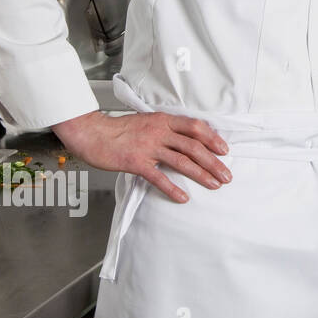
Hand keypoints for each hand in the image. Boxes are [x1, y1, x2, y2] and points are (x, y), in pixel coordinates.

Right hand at [51, 109, 230, 203]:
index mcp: (164, 120)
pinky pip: (158, 177)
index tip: (224, 150)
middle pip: (194, 147)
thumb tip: (187, 138)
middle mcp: (159, 132)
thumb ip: (166, 128)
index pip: (195, 127)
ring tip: (214, 184)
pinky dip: (172, 188)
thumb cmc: (119, 129)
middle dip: (213, 162)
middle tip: (226, 174)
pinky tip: (183, 197)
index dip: (213, 139)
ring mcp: (148, 147)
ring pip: (182, 161)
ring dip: (201, 174)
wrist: (92, 133)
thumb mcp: (148, 121)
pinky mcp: (136, 162)